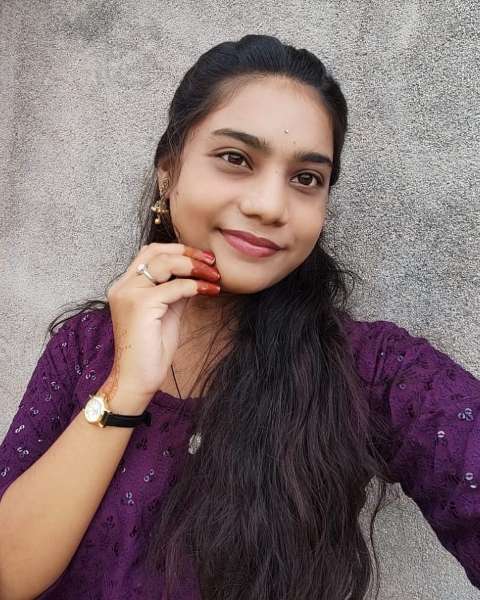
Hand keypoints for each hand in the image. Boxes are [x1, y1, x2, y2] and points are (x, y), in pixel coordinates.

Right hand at [100, 243, 220, 410]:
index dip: (178, 250)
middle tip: (212, 262)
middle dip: (187, 252)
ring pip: (165, 263)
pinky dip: (196, 286)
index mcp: (125, 286)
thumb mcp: (167, 312)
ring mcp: (129, 294)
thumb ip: (175, 291)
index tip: (203, 258)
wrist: (138, 378)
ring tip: (214, 275)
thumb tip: (195, 275)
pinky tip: (210, 290)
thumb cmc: (151, 350)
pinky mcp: (140, 305)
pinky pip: (175, 286)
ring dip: (194, 266)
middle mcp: (122, 286)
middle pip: (155, 250)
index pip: (150, 253)